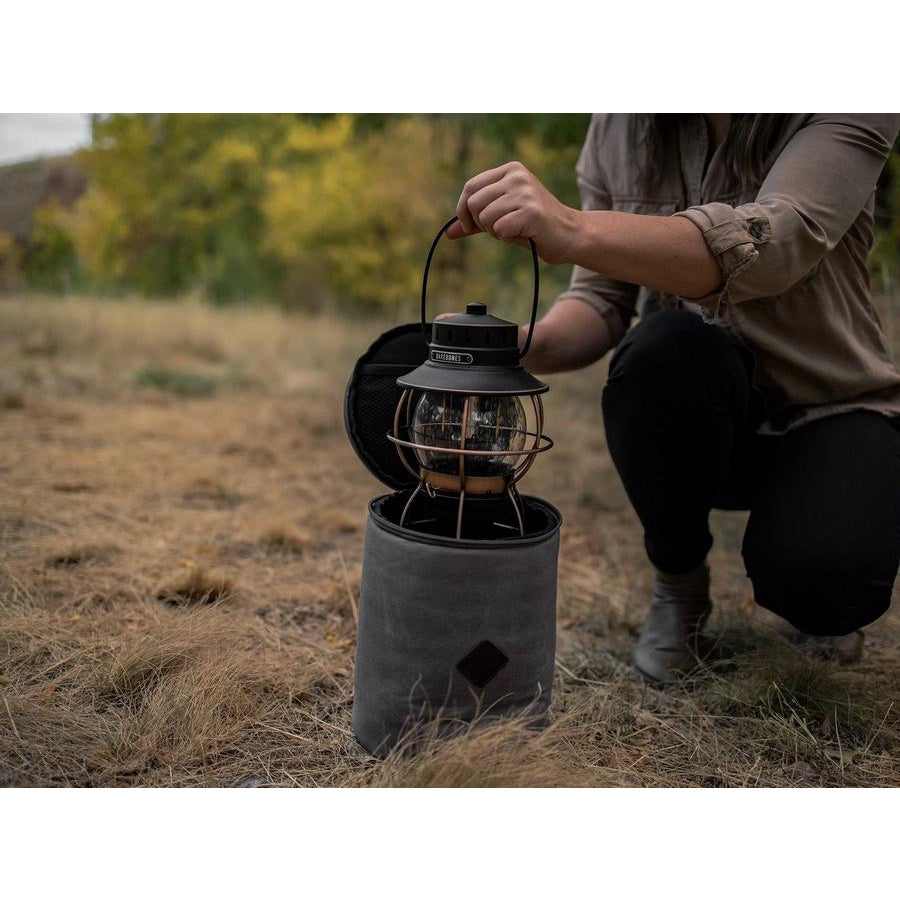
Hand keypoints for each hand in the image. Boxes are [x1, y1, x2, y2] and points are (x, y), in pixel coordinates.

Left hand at [446, 161, 579, 263]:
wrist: (570, 234)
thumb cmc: (534, 226)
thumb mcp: (502, 217)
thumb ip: (476, 222)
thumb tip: (450, 232)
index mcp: (510, 170)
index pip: (470, 187)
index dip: (463, 210)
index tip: (469, 226)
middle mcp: (517, 176)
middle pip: (473, 202)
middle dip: (479, 223)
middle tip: (499, 229)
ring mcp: (524, 192)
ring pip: (485, 217)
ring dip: (495, 232)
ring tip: (515, 230)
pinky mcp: (531, 211)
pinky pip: (500, 229)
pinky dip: (507, 238)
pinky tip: (523, 234)